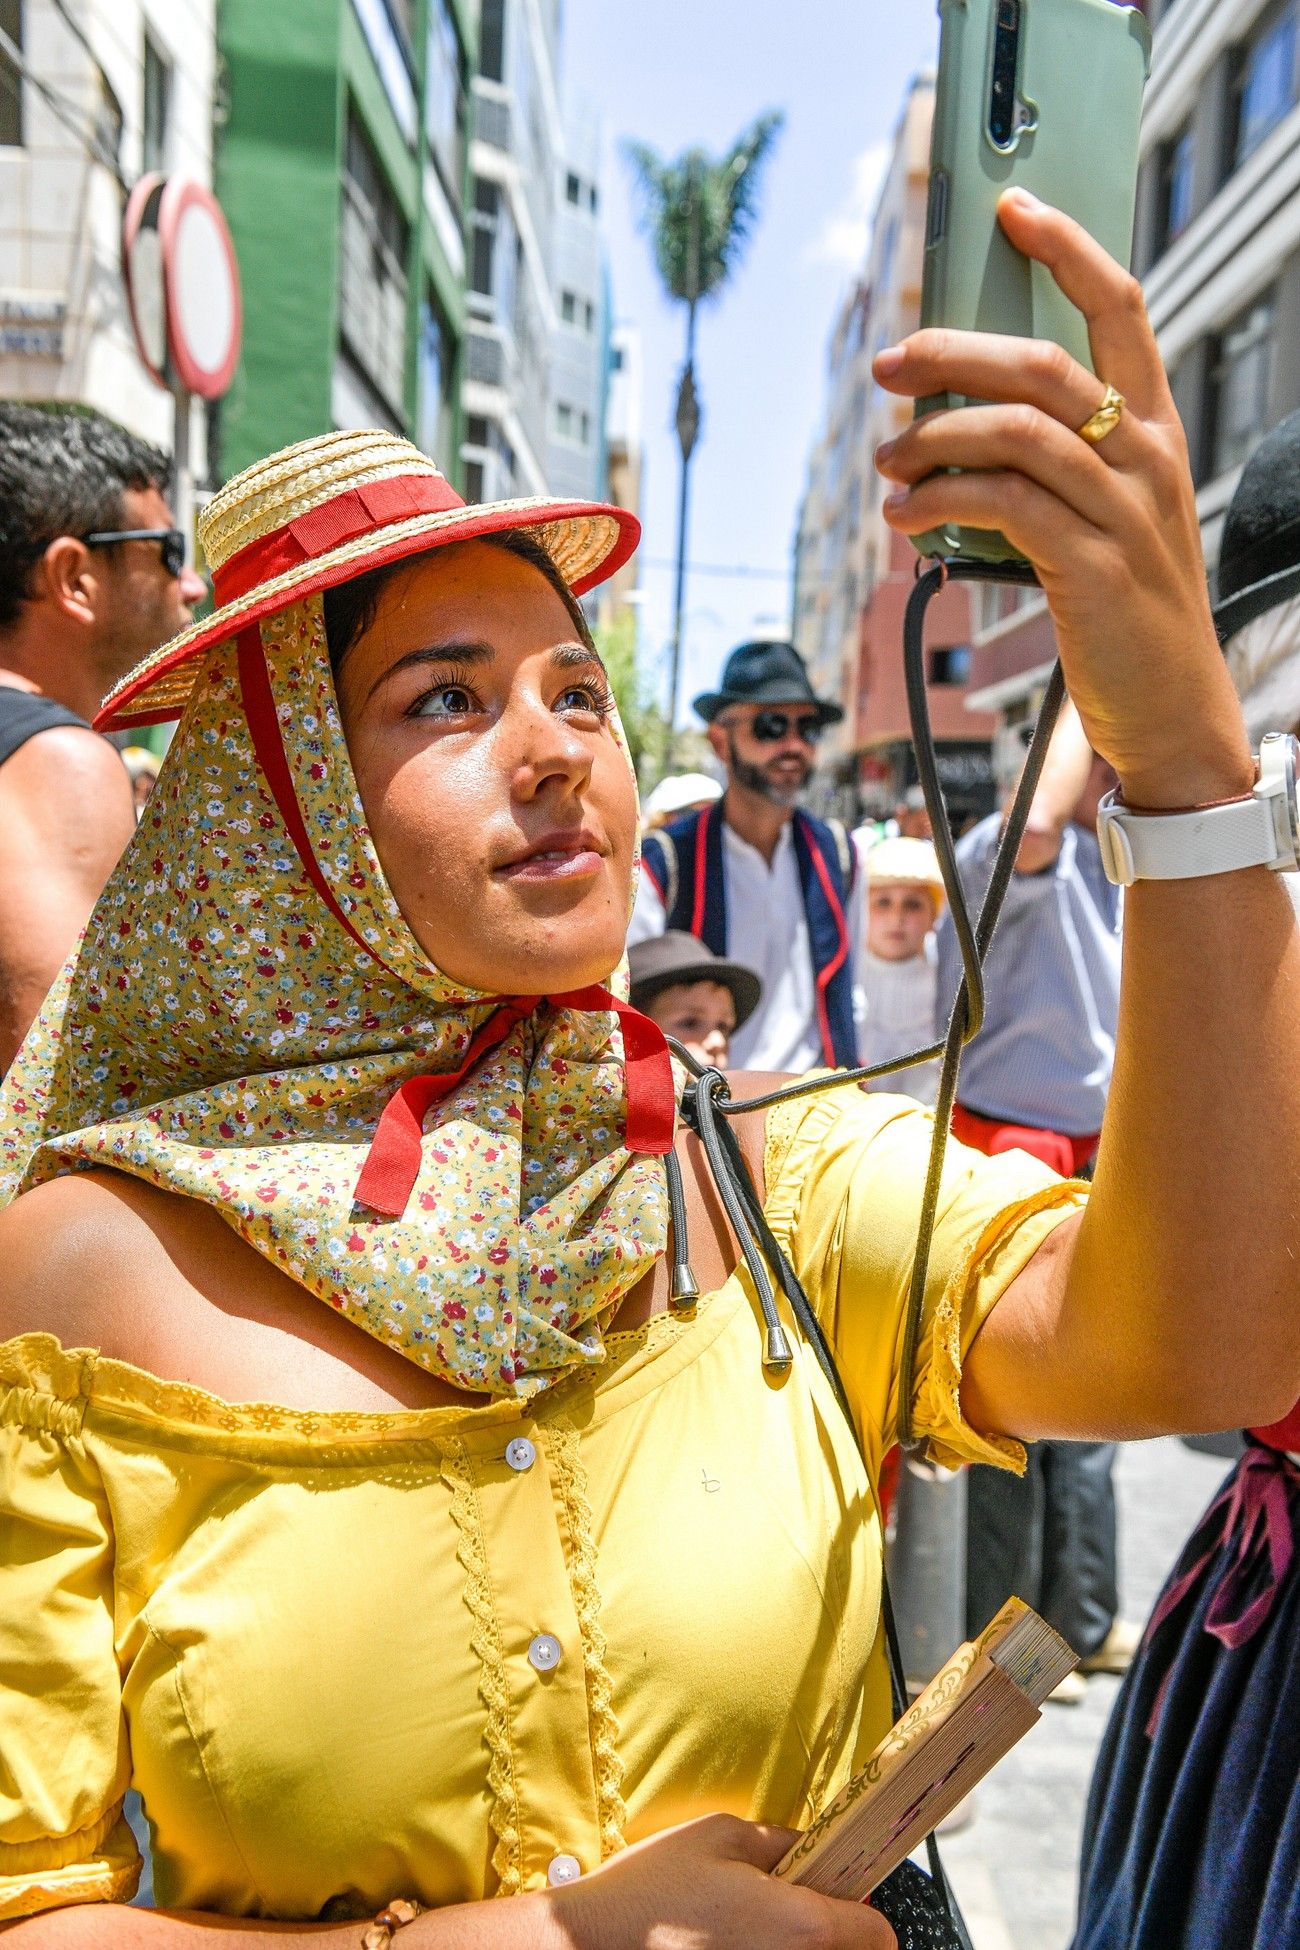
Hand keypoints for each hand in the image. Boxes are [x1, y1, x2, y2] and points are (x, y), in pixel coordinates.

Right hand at [544, 1813, 896, 1948]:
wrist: (592, 1943)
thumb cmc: (654, 1888)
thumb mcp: (722, 1837)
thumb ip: (782, 1843)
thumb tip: (813, 1851)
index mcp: (800, 1926)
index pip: (879, 1937)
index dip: (867, 1913)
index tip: (842, 1894)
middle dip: (833, 1933)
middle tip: (793, 1906)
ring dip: (795, 1949)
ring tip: (752, 1928)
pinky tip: (730, 1943)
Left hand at [872, 189, 1253, 810]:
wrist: (1173, 711)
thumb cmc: (1126, 614)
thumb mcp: (1104, 520)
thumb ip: (1053, 464)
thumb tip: (958, 421)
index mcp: (1155, 432)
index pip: (1121, 310)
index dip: (1068, 249)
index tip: (1011, 209)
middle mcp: (1148, 459)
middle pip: (1044, 363)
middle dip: (954, 351)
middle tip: (889, 364)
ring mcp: (1126, 512)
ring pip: (1017, 430)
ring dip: (934, 437)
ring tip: (888, 461)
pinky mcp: (1094, 568)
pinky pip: (1006, 505)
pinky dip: (943, 500)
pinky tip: (906, 516)